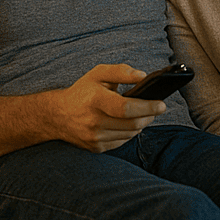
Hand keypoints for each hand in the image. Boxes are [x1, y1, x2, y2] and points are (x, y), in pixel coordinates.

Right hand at [51, 64, 165, 152]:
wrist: (58, 115)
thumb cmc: (82, 92)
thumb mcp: (98, 74)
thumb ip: (121, 71)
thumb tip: (142, 76)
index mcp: (95, 99)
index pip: (127, 108)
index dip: (148, 107)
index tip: (162, 104)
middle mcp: (94, 121)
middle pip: (133, 124)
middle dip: (150, 116)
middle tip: (156, 109)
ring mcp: (94, 137)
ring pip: (130, 134)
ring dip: (142, 124)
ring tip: (143, 114)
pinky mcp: (96, 147)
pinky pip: (122, 141)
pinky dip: (130, 133)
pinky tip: (128, 123)